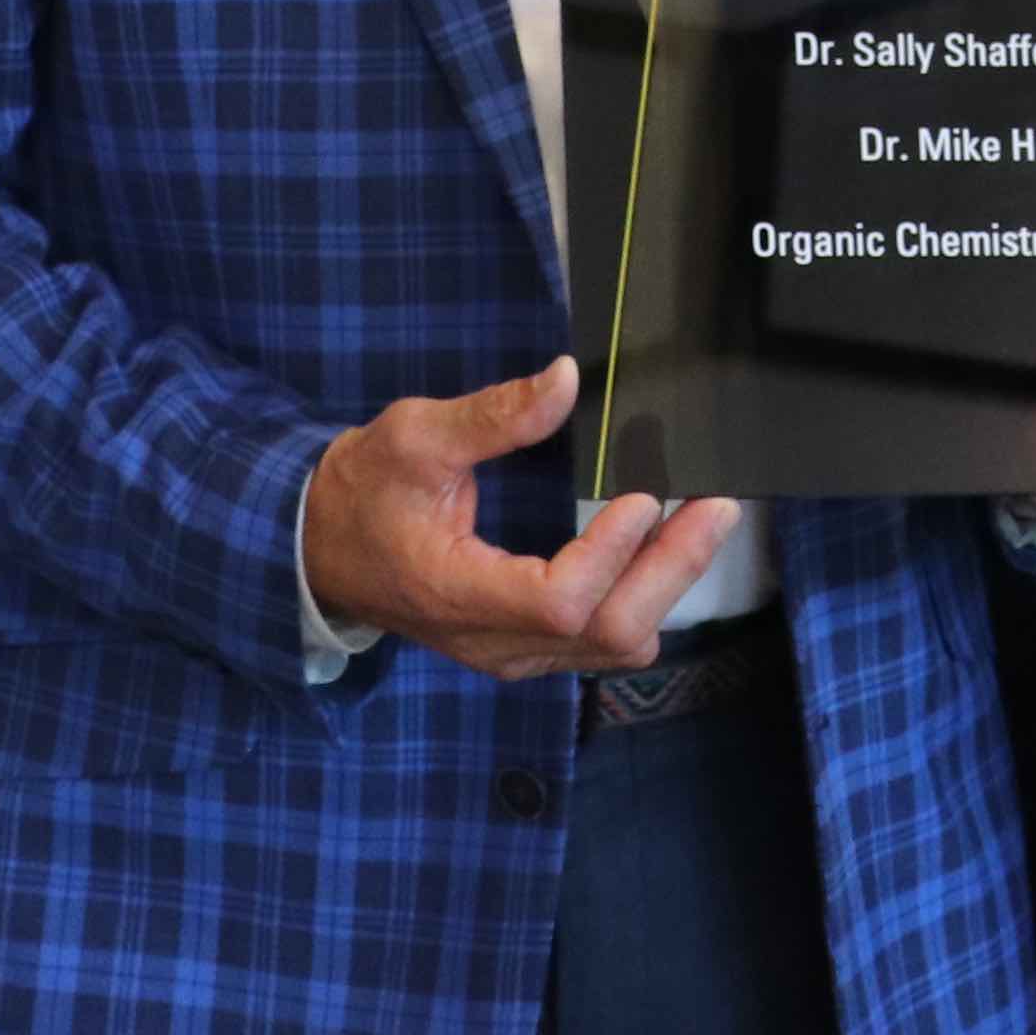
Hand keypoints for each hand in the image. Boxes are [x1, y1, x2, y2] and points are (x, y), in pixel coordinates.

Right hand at [299, 359, 740, 677]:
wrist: (321, 550)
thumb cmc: (363, 491)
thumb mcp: (413, 437)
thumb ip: (492, 416)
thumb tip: (565, 380)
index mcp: (458, 594)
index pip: (561, 601)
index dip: (613, 552)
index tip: (641, 493)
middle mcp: (494, 642)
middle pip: (611, 632)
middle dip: (672, 567)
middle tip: (714, 504)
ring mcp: (513, 654)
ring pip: (617, 643)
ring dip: (666, 582)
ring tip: (699, 520)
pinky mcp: (527, 649)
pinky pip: (603, 640)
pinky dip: (643, 595)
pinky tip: (659, 545)